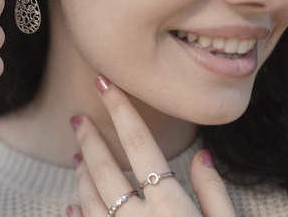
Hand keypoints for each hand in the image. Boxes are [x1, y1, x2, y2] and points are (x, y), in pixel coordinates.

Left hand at [67, 76, 235, 216]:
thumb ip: (214, 192)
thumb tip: (203, 155)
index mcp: (170, 207)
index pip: (139, 143)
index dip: (120, 109)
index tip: (103, 83)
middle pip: (105, 170)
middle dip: (89, 140)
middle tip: (77, 119)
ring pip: (91, 200)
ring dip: (83, 175)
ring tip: (78, 157)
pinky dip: (77, 213)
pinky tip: (72, 204)